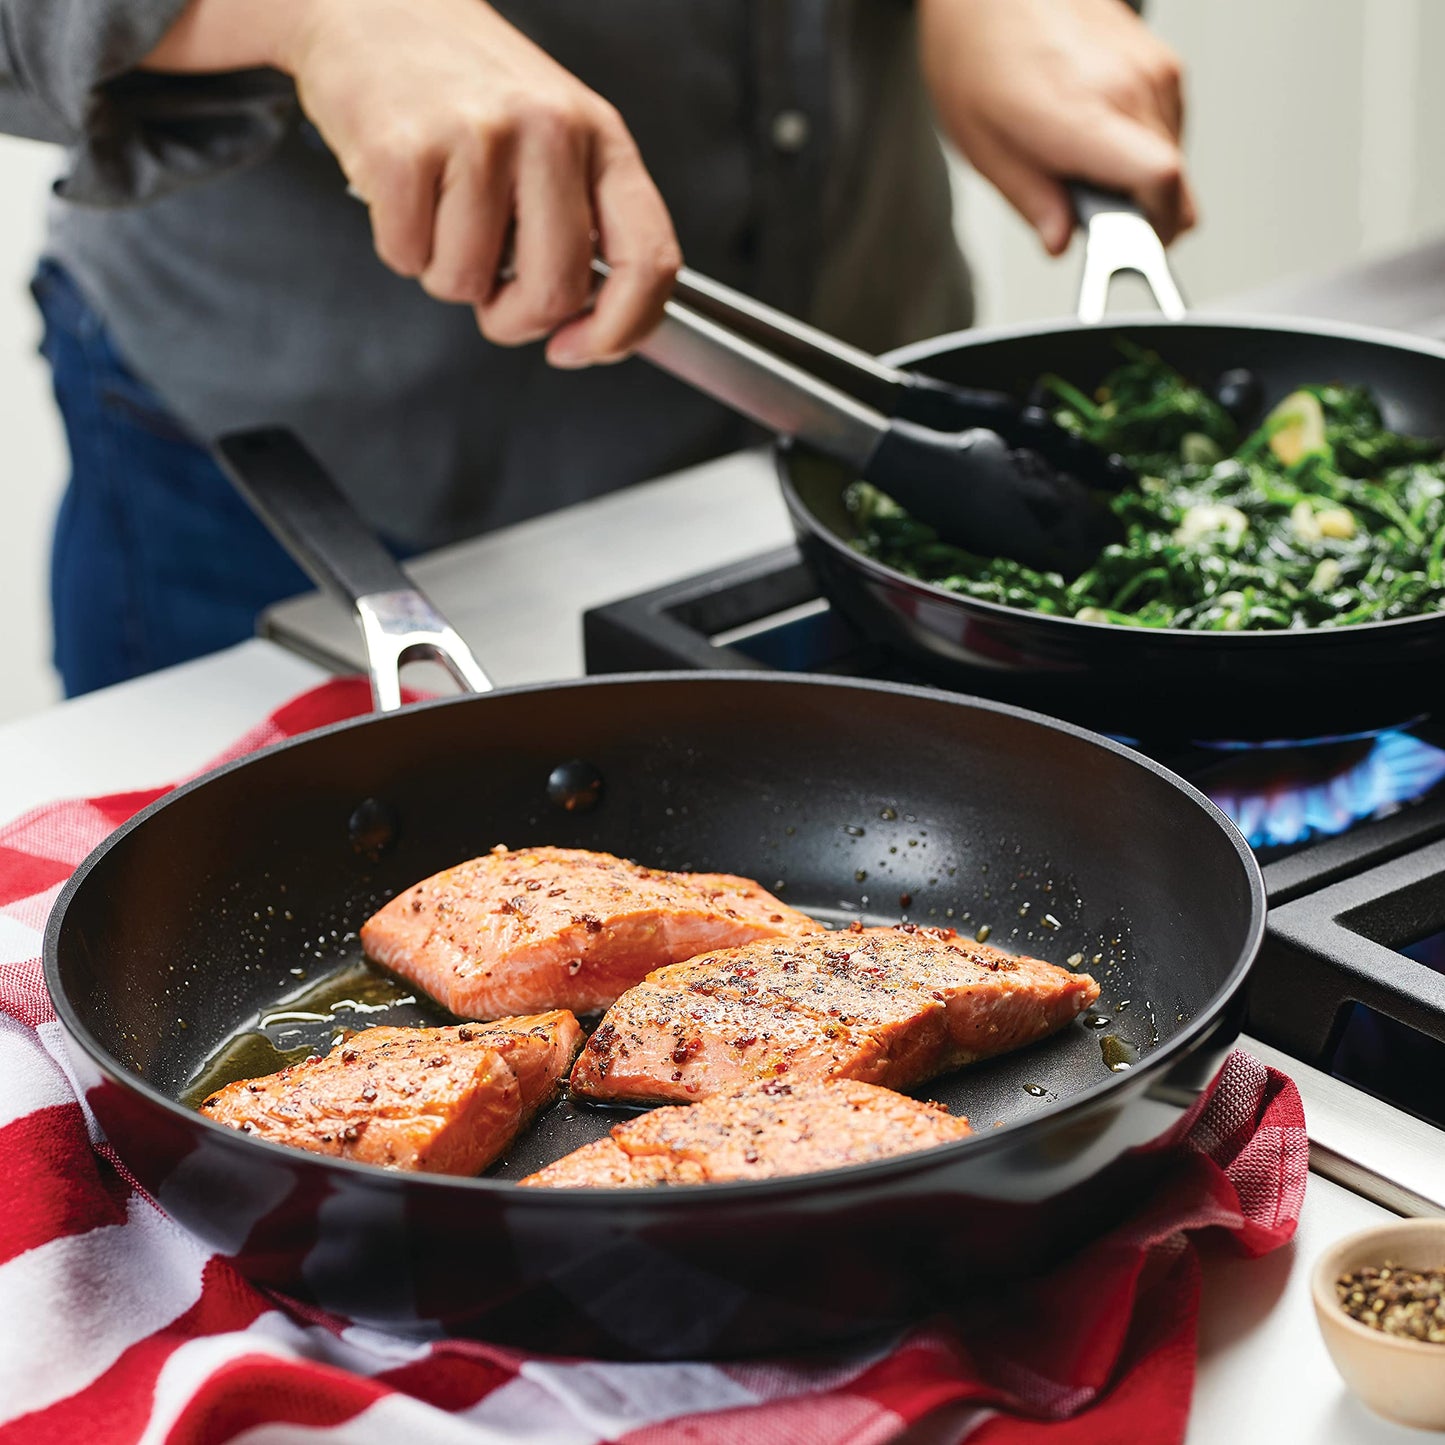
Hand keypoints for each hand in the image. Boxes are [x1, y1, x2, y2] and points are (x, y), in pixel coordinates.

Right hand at [148, 0, 680, 365]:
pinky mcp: (403, 148)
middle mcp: (550, 131)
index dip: (621, 330)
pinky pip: (407, 257)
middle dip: (514, 318)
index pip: (649, 260)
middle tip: (492, 290)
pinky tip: (405, 194)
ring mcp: (477, 136)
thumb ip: (583, 222)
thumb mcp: (556, 137)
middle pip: (553, 293)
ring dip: (446, 274)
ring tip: (441, 212)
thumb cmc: (468, 89)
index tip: (579, 349)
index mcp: (602, 139)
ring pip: (469, 285)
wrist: (374, 5)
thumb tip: (588, 323)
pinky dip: (400, 247)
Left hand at [918, 0, 1195, 254]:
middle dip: (1139, 215)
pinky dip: (1138, 146)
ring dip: (1136, 178)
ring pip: (1174, 157)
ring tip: (1079, 160)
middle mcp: (1132, 87)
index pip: (1162, 182)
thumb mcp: (985, 146)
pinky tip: (1094, 132)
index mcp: (1086, 113)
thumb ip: (1032, 202)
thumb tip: (1061, 242)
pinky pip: (1168, 126)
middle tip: (1087, 212)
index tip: (1134, 253)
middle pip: (1174, 182)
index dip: (1156, 232)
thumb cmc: (978, 51)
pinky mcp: (1159, 59)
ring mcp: (1152, 68)